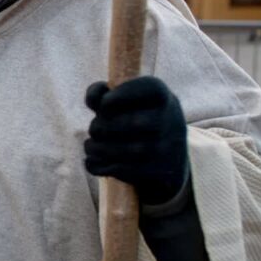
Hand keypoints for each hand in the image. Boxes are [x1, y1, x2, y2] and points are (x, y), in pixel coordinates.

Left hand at [83, 76, 188, 204]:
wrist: (166, 155)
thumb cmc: (135, 117)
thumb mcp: (125, 100)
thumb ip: (103, 94)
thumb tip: (94, 100)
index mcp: (163, 97)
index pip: (150, 89)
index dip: (120, 96)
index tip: (103, 104)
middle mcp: (170, 121)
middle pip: (135, 123)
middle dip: (103, 126)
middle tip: (94, 129)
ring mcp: (166, 148)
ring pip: (129, 151)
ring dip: (98, 148)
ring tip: (90, 145)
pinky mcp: (158, 171)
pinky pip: (125, 170)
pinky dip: (101, 166)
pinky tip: (91, 160)